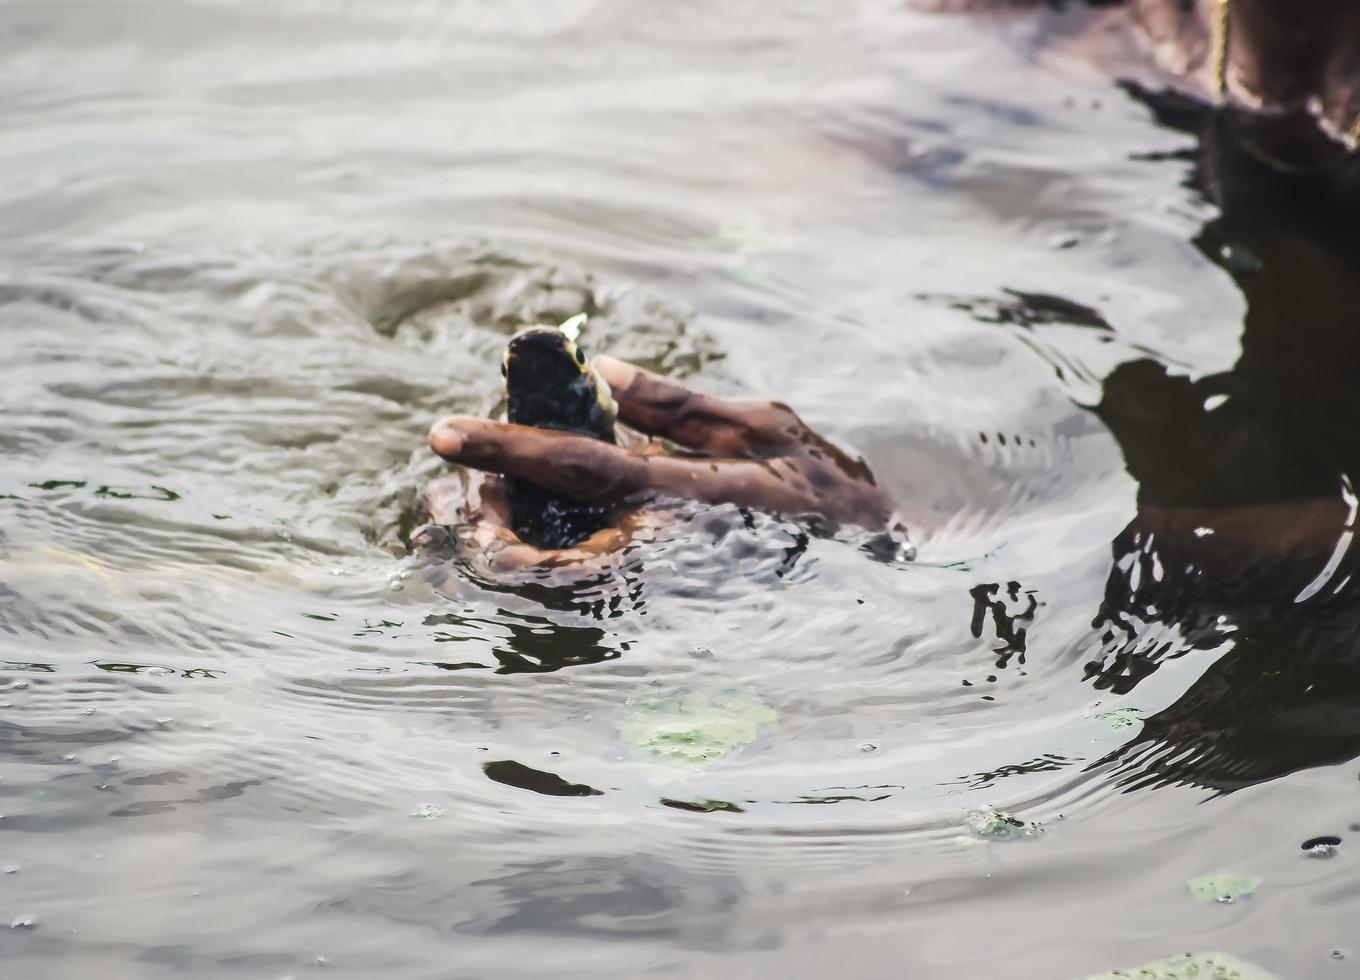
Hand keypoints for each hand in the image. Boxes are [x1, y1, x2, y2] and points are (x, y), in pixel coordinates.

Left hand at [420, 357, 902, 567]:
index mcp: (692, 497)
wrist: (875, 575)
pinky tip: (529, 526)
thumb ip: (678, 405)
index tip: (444, 434)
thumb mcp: (762, 426)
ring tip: (482, 500)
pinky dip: (536, 557)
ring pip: (553, 580)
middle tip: (459, 480)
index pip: (583, 468)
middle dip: (488, 517)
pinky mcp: (660, 606)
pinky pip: (578, 590)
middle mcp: (668, 552)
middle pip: (547, 550)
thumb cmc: (822, 492)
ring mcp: (661, 589)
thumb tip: (601, 371)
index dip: (509, 450)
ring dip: (504, 542)